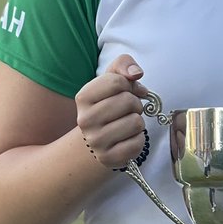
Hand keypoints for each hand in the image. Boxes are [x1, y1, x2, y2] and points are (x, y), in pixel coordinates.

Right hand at [73, 54, 147, 169]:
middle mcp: (85, 120)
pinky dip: (139, 139)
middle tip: (128, 110)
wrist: (100, 137)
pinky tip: (127, 138)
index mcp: (83, 96)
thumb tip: (136, 73)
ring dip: (138, 122)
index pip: (118, 81)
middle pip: (128, 101)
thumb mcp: (113, 79)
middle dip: (135, 103)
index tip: (127, 91)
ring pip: (136, 122)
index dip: (130, 85)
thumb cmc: (111, 103)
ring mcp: (95, 141)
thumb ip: (124, 64)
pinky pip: (138, 143)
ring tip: (126, 123)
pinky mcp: (108, 158)